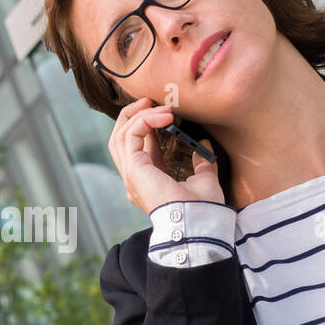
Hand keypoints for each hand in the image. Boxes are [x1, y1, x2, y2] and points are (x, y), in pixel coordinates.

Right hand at [107, 97, 224, 215]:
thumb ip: (202, 164)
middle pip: (120, 139)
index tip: (165, 114)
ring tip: (156, 104)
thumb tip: (204, 145)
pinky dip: (145, 120)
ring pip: (120, 135)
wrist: (198, 223)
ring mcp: (131, 174)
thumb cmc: (202, 209)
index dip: (147, 126)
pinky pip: (131, 135)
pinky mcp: (134, 169)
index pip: (138, 148)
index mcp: (147, 182)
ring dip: (138, 115)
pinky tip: (164, 116)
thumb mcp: (204, 180)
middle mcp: (134, 179)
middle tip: (151, 101)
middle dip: (133, 116)